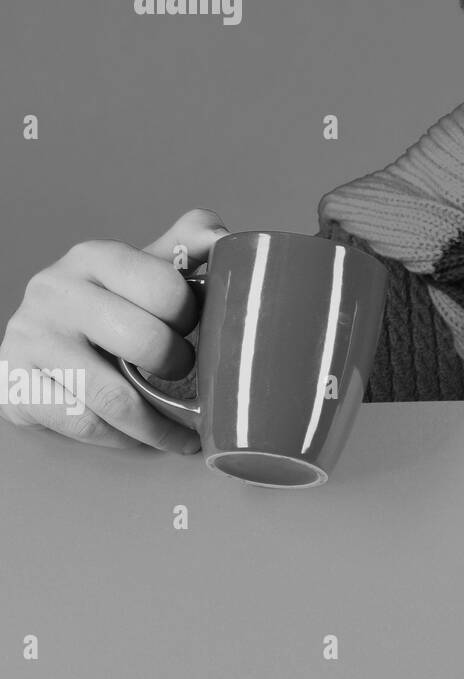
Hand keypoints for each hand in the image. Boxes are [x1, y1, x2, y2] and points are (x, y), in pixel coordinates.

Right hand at [0, 209, 229, 450]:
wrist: (39, 337)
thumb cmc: (108, 303)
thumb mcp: (144, 265)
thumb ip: (189, 243)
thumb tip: (227, 239)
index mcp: (95, 257)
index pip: (166, 288)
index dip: (190, 317)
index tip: (194, 329)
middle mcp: (56, 291)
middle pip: (145, 342)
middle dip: (179, 367)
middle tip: (187, 375)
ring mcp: (31, 339)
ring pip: (114, 397)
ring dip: (157, 424)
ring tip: (181, 432)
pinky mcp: (14, 384)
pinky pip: (84, 424)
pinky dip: (121, 438)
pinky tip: (140, 438)